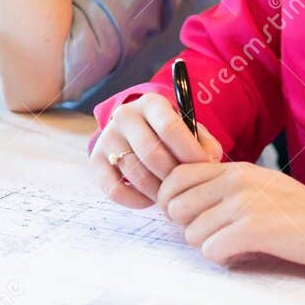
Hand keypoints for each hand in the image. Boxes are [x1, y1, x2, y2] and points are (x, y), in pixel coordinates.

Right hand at [90, 93, 222, 208]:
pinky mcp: (95, 160)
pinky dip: (135, 201)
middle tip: (186, 189)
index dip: (189, 153)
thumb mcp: (189, 129)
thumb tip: (209, 163)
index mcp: (151, 103)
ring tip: (171, 196)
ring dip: (157, 192)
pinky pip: (114, 189)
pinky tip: (149, 200)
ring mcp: (107, 137)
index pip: (170, 127)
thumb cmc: (169, 132)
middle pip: (152, 153)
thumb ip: (204, 143)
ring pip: (135, 173)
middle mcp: (125, 116)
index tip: (203, 170)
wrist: (135, 129)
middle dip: (173, 177)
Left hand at [157, 162, 304, 270]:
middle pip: (177, 207)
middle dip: (188, 227)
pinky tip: (241, 253)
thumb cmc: (297, 211)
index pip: (177, 176)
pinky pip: (211, 249)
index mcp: (234, 169)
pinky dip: (222, 257)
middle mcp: (235, 181)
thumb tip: (182, 204)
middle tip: (212, 235)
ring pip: (192, 232)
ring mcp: (244, 203)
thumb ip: (223, 187)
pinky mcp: (253, 228)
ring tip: (233, 244)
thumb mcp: (258, 185)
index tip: (184, 216)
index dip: (170, 200)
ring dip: (208, 245)